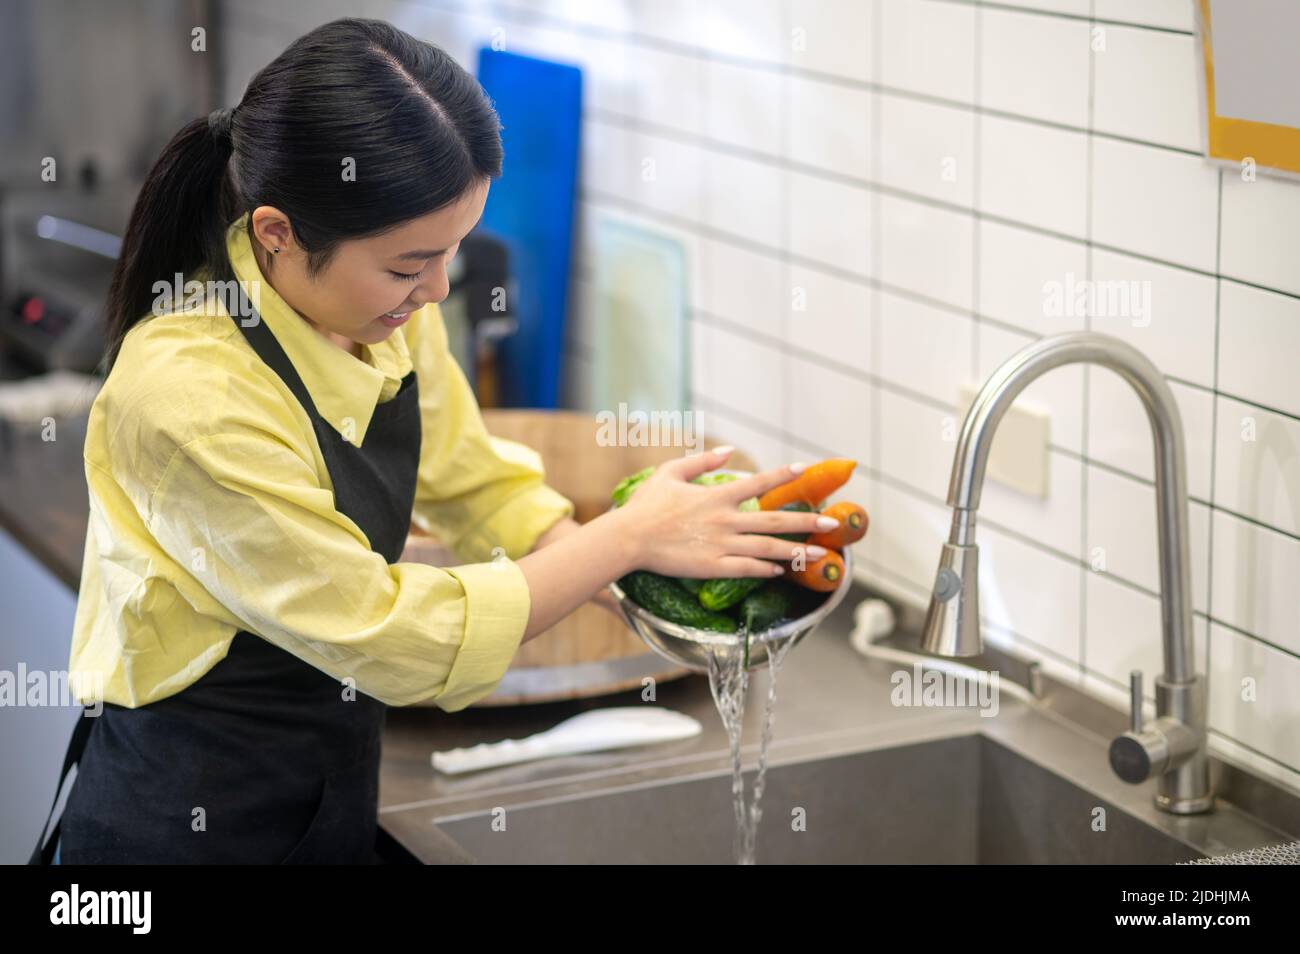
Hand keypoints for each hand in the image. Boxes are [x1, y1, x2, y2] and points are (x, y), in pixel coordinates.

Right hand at [611, 447, 838, 579]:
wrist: (629, 538)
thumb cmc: (646, 506)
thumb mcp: (670, 472)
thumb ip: (701, 461)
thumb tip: (729, 450)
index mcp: (717, 496)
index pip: (758, 482)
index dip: (783, 475)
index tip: (804, 469)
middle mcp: (725, 519)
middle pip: (775, 520)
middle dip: (807, 521)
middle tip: (833, 523)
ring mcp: (721, 544)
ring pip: (768, 548)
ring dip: (797, 551)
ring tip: (821, 554)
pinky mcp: (712, 566)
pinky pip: (747, 568)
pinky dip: (766, 569)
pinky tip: (780, 570)